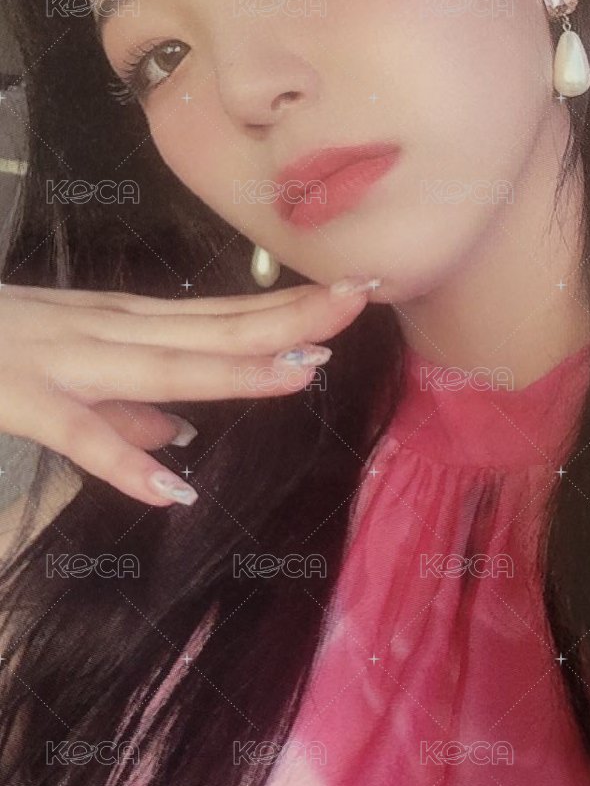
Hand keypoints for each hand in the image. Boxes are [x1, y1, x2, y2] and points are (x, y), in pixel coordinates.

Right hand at [0, 279, 373, 507]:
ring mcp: (64, 360)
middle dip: (287, 318)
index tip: (351, 296)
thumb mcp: (67, 370)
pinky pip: (77, 434)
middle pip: (210, 328)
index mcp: (122, 323)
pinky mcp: (19, 398)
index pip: (220, 315)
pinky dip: (123, 460)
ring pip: (161, 365)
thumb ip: (124, 407)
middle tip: (359, 299)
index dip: (286, 310)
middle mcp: (106, 330)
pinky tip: (175, 490)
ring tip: (303, 374)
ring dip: (232, 371)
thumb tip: (182, 437)